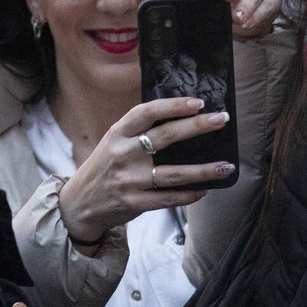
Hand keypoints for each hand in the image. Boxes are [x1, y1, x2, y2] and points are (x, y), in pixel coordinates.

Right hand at [57, 97, 232, 243]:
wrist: (79, 203)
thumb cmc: (104, 168)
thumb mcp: (113, 142)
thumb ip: (138, 131)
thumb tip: (181, 118)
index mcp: (117, 133)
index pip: (147, 112)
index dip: (173, 105)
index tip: (198, 103)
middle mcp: (123, 154)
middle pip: (165, 137)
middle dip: (197, 126)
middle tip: (221, 120)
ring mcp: (129, 180)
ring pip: (174, 173)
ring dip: (204, 170)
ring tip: (226, 166)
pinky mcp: (135, 202)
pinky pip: (169, 198)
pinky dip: (190, 194)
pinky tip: (205, 189)